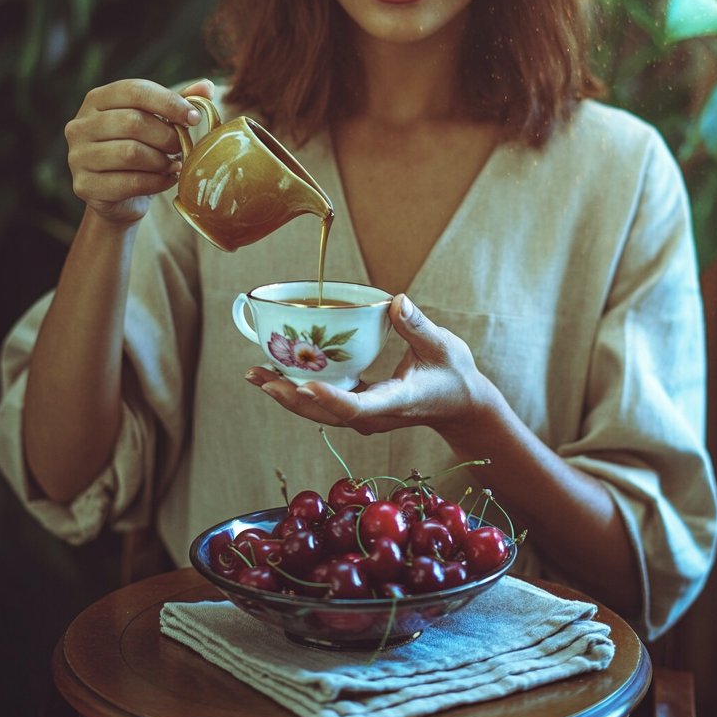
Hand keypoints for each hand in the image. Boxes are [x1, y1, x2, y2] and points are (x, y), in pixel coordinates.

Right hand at [65, 77, 214, 225]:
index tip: (194, 118)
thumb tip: (206, 86)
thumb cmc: (141, 151)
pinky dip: (156, 182)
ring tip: (174, 164)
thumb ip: (178, 103)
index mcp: (97, 100)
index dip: (169, 102)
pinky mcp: (85, 186)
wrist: (120, 197)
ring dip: (162, 161)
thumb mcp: (158, 122)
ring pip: (131, 153)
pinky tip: (166, 180)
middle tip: (182, 147)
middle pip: (133, 122)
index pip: (135, 90)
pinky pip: (130, 182)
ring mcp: (78, 156)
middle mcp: (80, 125)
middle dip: (167, 136)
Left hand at [245, 294, 499, 437]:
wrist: (462, 406)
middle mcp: (374, 415)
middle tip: (258, 376)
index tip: (305, 385)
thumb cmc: (455, 376)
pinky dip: (300, 390)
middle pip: (325, 413)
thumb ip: (418, 326)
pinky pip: (324, 403)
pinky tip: (277, 374)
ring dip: (286, 394)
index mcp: (396, 402)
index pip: (358, 407)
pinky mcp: (360, 408)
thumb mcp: (443, 346)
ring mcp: (365, 415)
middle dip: (289, 396)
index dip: (330, 398)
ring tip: (254, 375)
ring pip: (319, 411)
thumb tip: (397, 301)